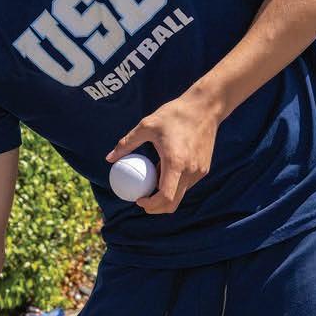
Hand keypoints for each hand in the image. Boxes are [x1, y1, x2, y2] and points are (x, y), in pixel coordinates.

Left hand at [105, 88, 221, 213]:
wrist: (205, 107)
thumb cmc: (174, 114)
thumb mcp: (147, 125)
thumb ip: (127, 143)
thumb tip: (109, 158)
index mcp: (176, 162)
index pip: (165, 196)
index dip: (151, 205)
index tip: (139, 200)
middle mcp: (190, 171)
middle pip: (173, 203)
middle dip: (156, 208)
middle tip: (143, 201)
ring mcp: (199, 171)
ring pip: (181, 194)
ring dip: (166, 194)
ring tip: (153, 179)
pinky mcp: (204, 168)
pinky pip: (187, 184)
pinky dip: (175, 183)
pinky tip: (166, 168)